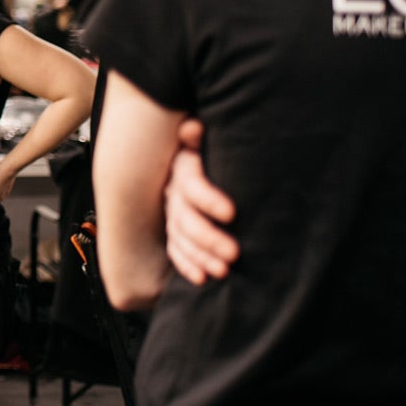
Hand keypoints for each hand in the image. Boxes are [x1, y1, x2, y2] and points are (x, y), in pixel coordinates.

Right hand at [164, 117, 237, 283]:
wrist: (191, 161)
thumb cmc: (207, 150)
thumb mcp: (203, 141)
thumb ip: (197, 138)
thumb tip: (193, 126)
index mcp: (182, 169)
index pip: (192, 186)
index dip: (209, 200)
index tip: (232, 213)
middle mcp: (172, 193)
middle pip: (185, 219)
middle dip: (209, 238)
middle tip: (234, 253)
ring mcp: (171, 214)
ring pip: (181, 238)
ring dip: (201, 256)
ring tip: (224, 271)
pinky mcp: (174, 231)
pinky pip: (175, 250)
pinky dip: (187, 265)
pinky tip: (202, 278)